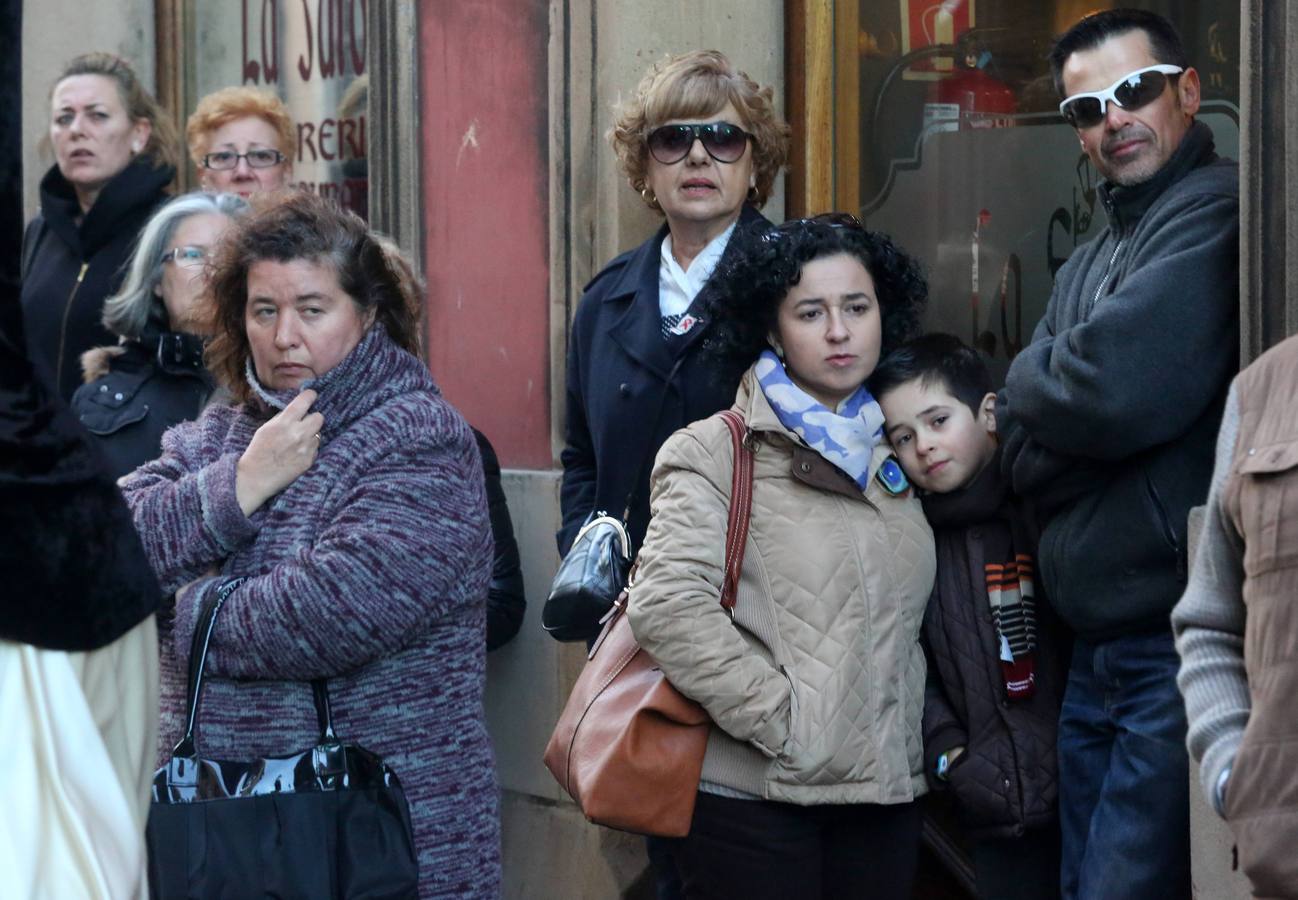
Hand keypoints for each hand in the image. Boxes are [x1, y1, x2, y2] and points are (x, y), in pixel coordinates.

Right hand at [236, 390, 324, 515]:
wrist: (255, 477)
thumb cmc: (258, 451)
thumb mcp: (266, 428)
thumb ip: (283, 418)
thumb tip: (297, 409)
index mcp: (284, 422)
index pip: (305, 401)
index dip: (310, 396)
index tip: (311, 396)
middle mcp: (298, 433)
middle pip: (319, 417)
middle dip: (313, 418)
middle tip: (305, 423)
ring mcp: (305, 448)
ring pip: (318, 433)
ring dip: (311, 435)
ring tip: (297, 442)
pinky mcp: (309, 460)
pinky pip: (316, 448)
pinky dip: (309, 449)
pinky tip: (297, 453)